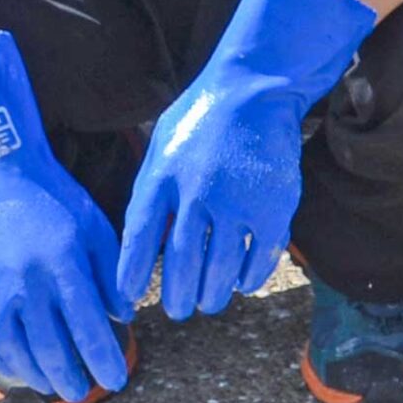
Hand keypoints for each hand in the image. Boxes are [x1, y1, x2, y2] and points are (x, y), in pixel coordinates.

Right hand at [0, 162, 128, 402]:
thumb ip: (110, 275)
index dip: (104, 360)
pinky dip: (0, 359)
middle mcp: (24, 283)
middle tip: (83, 393)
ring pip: (14, 349)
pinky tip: (16, 368)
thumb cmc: (56, 203)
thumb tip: (123, 317)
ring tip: (53, 386)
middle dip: (71, 377)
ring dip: (36, 374)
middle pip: (50, 347)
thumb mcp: (95, 230)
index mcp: (62, 266)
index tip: (117, 381)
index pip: (88, 328)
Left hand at [117, 0, 375, 318]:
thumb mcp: (162, 145)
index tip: (128, 299)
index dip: (132, 274)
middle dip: (177, 297)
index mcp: (162, 177)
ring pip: (220, 270)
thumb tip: (141, 243)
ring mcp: (237, 203)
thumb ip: (152, 191)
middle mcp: (197, 194)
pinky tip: (240, 283)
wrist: (256, 92)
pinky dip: (247, 278)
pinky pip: (258, 259)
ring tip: (207, 303)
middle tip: (178, 311)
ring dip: (211, 295)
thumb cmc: (203, 119)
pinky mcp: (273, 209)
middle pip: (182, 264)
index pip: (139, 238)